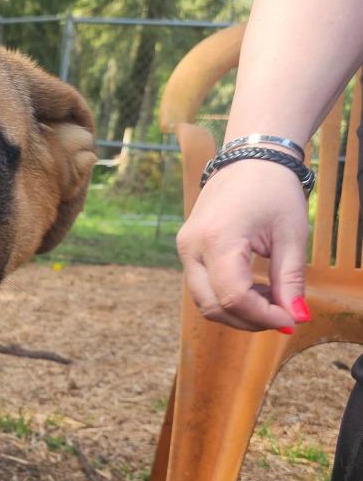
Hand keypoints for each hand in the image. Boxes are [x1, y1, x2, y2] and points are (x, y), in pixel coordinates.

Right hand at [176, 159, 309, 330]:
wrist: (249, 160)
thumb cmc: (273, 190)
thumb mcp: (291, 236)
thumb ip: (291, 280)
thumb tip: (296, 318)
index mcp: (218, 239)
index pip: (234, 297)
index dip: (263, 317)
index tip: (291, 320)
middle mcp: (192, 247)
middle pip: (213, 306)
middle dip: (249, 320)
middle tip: (282, 317)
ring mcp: (185, 249)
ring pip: (204, 301)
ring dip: (237, 311)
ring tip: (271, 299)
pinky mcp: (187, 250)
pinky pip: (202, 287)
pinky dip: (227, 297)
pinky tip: (255, 289)